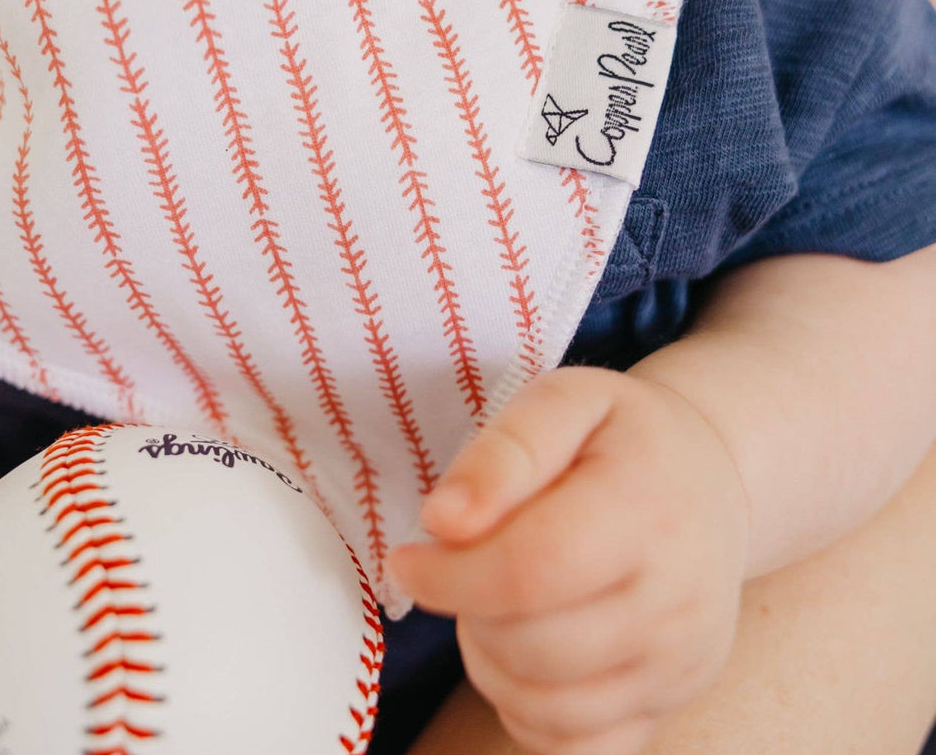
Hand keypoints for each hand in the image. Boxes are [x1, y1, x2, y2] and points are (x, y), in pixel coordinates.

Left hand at [389, 367, 750, 754]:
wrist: (712, 480)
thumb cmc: (624, 435)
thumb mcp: (567, 399)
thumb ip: (504, 450)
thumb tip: (443, 520)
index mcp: (646, 508)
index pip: (530, 570)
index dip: (449, 575)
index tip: (406, 559)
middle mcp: (678, 599)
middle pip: (531, 647)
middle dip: (467, 610)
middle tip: (462, 566)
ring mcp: (682, 663)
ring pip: (545, 707)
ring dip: (488, 660)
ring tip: (491, 602)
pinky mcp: (674, 704)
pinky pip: (576, 748)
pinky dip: (526, 711)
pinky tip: (522, 651)